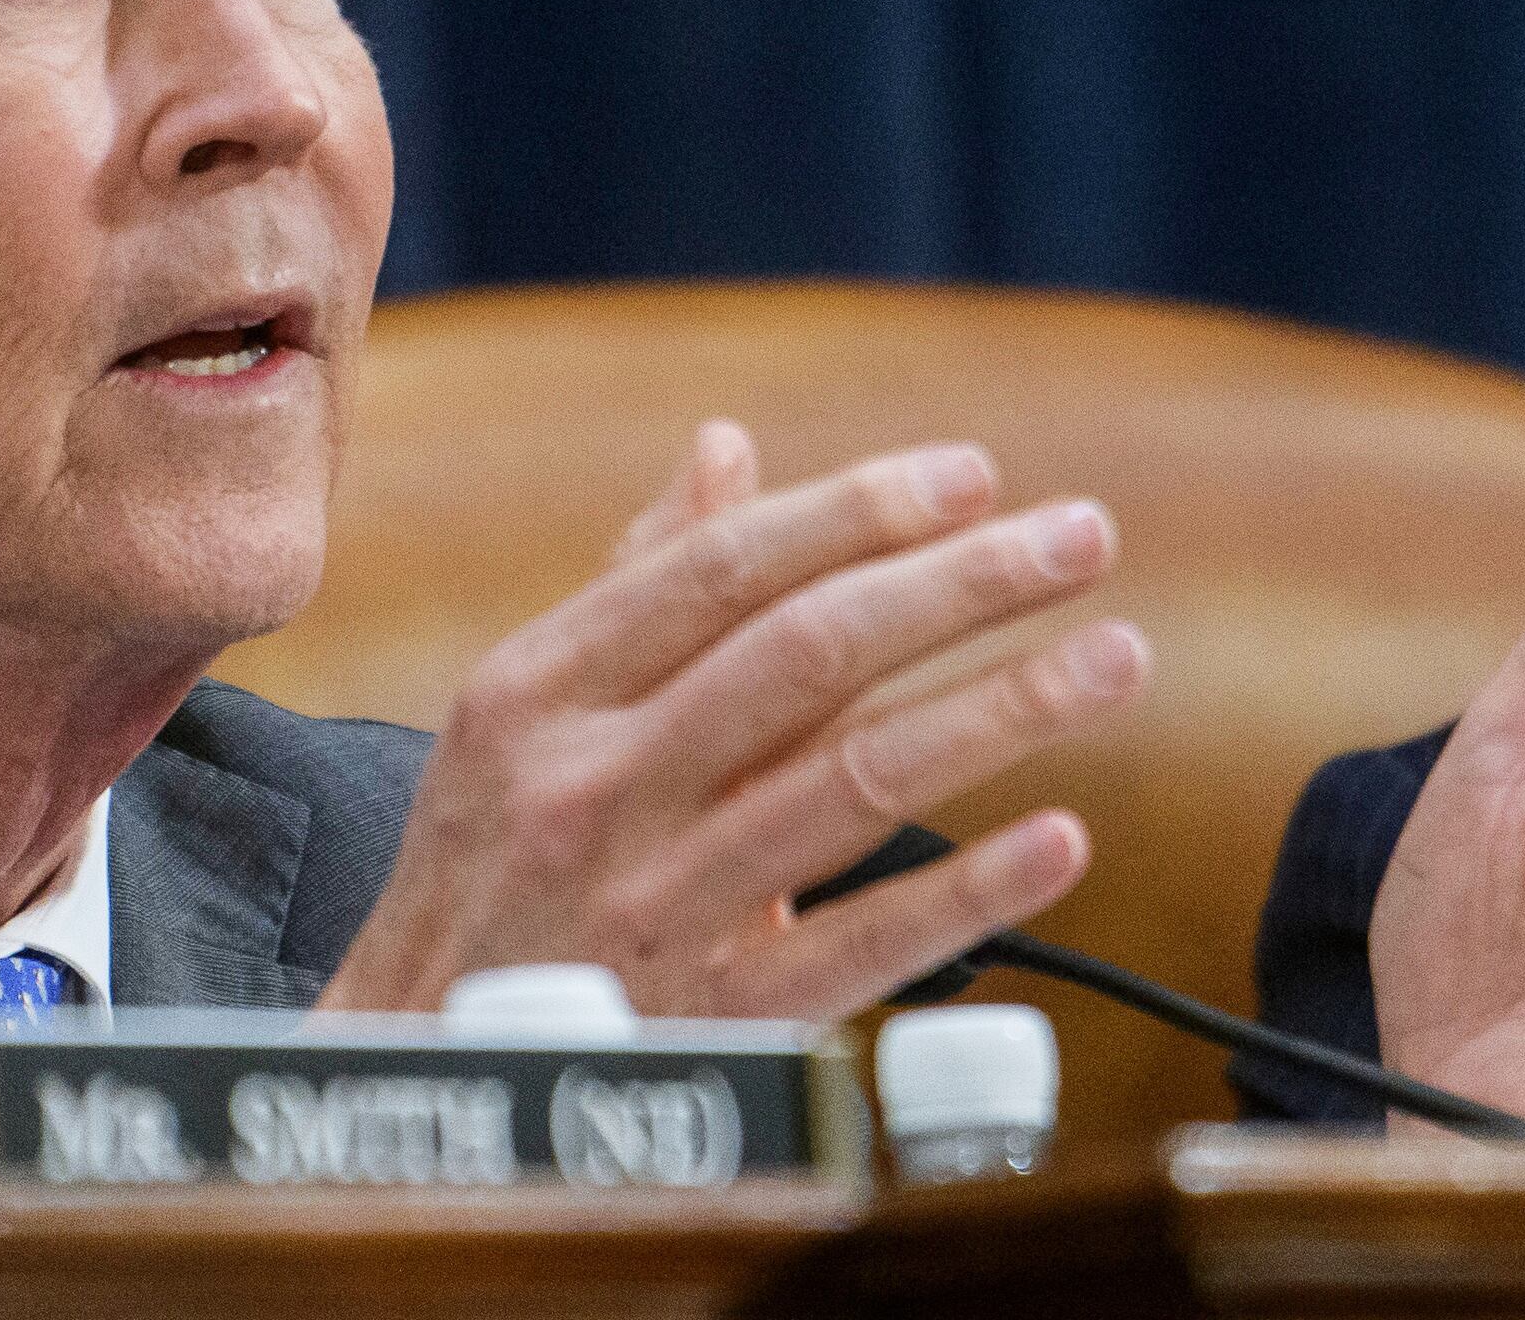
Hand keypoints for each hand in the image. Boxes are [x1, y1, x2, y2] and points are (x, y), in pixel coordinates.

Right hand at [318, 421, 1151, 1019]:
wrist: (409, 1073)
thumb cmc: (487, 870)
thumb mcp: (516, 717)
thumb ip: (635, 584)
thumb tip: (725, 450)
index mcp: (537, 691)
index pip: (723, 570)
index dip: (859, 513)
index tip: (977, 477)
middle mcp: (591, 786)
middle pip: (805, 656)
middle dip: (959, 585)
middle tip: (1084, 537)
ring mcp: (652, 906)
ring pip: (853, 784)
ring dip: (1000, 709)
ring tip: (1115, 656)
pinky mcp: (711, 1022)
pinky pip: (860, 947)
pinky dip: (968, 894)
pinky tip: (1064, 841)